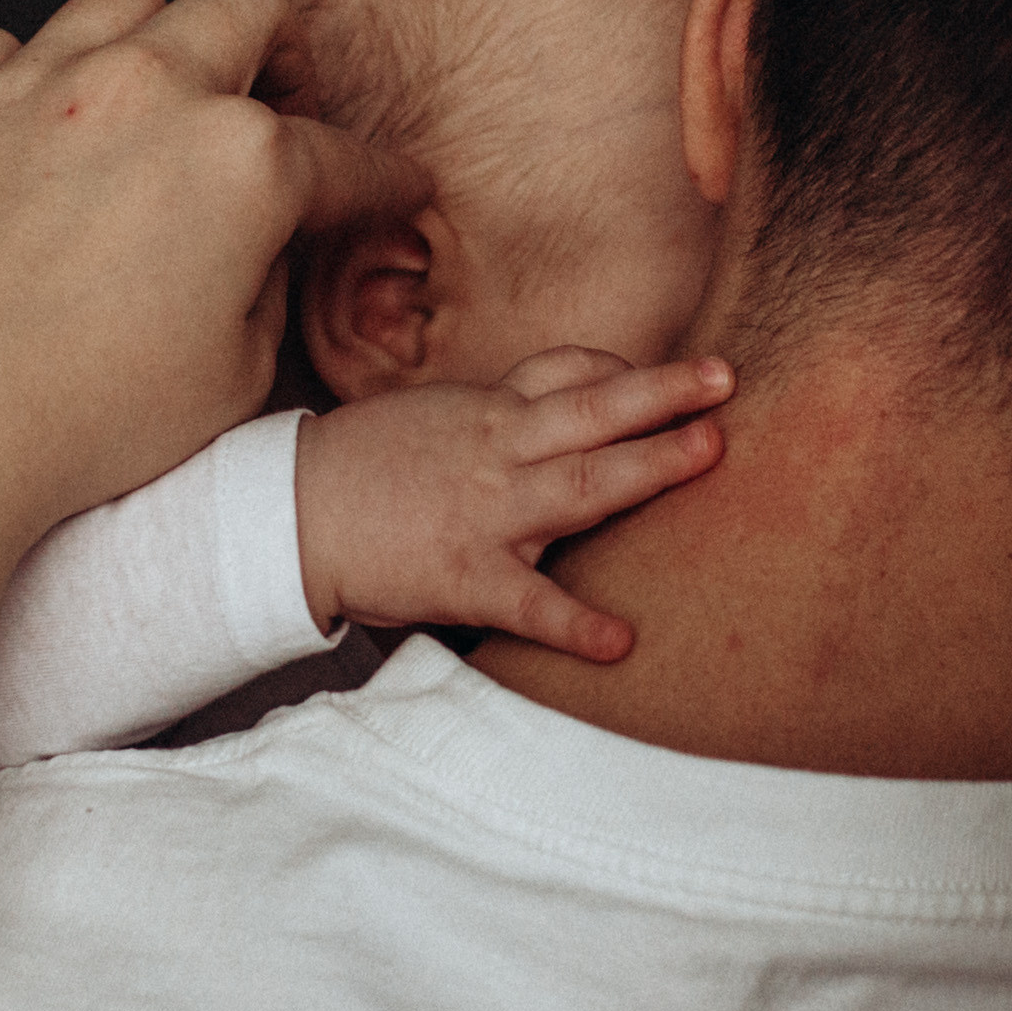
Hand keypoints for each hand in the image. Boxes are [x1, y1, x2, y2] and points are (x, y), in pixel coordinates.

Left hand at [0, 0, 428, 567]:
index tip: (388, 185)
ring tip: (147, 110)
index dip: (381, 179)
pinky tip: (30, 146)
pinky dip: (29, 84)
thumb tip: (256, 248)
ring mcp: (27, 86)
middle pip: (245, 8)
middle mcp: (139, 94)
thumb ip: (266, 287)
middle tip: (272, 104)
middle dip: (278, 53)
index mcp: (240, 164)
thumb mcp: (233, 381)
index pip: (345, 155)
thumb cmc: (72, 429)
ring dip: (155, 44)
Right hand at [293, 347, 733, 658]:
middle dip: (662, 395)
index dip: (625, 370)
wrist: (288, 514)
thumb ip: (498, 414)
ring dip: (648, 465)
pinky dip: (576, 624)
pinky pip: (530, 604)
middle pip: (593, 414)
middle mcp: (497, 452)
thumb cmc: (362, 467)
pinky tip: (620, 641)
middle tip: (724, 382)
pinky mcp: (467, 577)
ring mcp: (487, 513)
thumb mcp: (434, 417)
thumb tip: (556, 406)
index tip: (678, 374)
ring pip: (580, 483)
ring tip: (710, 451)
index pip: (567, 376)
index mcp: (487, 413)